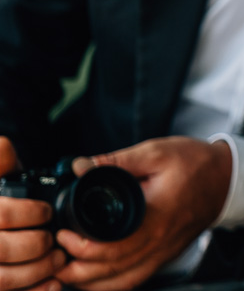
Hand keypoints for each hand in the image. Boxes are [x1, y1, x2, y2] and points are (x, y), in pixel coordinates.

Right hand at [0, 137, 66, 290]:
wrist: (2, 233)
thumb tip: (4, 146)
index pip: (1, 215)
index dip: (27, 213)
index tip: (44, 211)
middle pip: (1, 249)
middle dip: (35, 245)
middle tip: (53, 240)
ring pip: (2, 279)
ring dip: (36, 271)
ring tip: (57, 260)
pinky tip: (52, 283)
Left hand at [54, 137, 230, 290]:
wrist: (227, 178)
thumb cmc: (196, 164)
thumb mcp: (157, 153)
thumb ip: (116, 161)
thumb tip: (80, 166)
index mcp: (154, 218)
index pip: (111, 248)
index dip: (79, 247)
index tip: (62, 232)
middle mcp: (158, 243)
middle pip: (109, 273)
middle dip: (74, 269)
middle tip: (53, 255)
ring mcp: (162, 254)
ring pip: (118, 283)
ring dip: (88, 282)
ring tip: (65, 268)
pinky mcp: (164, 257)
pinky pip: (132, 281)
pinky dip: (108, 285)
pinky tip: (91, 276)